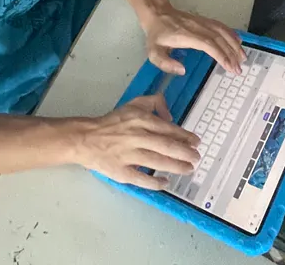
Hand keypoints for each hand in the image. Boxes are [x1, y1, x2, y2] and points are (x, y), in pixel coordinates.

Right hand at [73, 95, 199, 188]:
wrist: (87, 138)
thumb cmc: (114, 122)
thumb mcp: (133, 104)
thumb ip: (154, 102)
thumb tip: (170, 116)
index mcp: (141, 120)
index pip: (168, 129)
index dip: (184, 136)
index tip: (196, 142)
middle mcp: (137, 137)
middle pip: (166, 146)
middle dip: (185, 153)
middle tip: (197, 158)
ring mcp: (129, 156)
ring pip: (157, 162)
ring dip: (176, 167)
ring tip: (189, 170)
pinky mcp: (121, 172)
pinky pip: (142, 179)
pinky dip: (155, 182)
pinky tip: (166, 182)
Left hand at [143, 4, 244, 75]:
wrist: (157, 13)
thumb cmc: (157, 35)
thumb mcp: (154, 52)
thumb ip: (165, 63)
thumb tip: (183, 70)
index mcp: (186, 35)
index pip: (208, 45)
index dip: (221, 55)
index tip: (230, 67)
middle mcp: (197, 27)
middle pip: (219, 39)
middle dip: (231, 54)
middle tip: (239, 69)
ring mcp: (202, 22)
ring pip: (222, 31)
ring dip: (234, 44)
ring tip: (243, 57)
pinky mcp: (204, 20)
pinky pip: (220, 26)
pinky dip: (231, 33)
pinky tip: (238, 41)